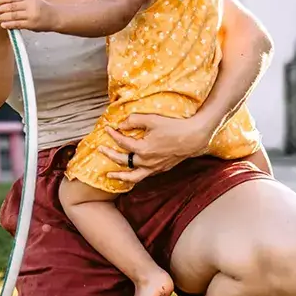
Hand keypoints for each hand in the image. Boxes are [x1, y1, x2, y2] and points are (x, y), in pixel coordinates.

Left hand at [0, 0, 57, 31]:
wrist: (55, 17)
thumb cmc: (41, 8)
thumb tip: (5, 0)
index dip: (3, 0)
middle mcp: (30, 5)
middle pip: (12, 6)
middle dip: (2, 9)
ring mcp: (31, 15)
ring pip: (13, 16)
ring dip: (3, 17)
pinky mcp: (31, 25)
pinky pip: (17, 24)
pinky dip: (9, 24)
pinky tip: (4, 24)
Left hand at [99, 112, 219, 183]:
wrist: (194, 137)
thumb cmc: (174, 126)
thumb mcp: (152, 119)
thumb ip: (134, 120)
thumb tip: (121, 124)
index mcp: (143, 149)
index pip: (122, 142)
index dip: (113, 135)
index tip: (107, 128)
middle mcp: (147, 162)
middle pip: (123, 161)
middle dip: (110, 155)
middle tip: (100, 150)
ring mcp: (154, 167)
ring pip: (133, 176)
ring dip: (120, 176)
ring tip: (110, 175)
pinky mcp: (162, 169)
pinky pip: (145, 176)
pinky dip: (135, 176)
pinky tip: (132, 172)